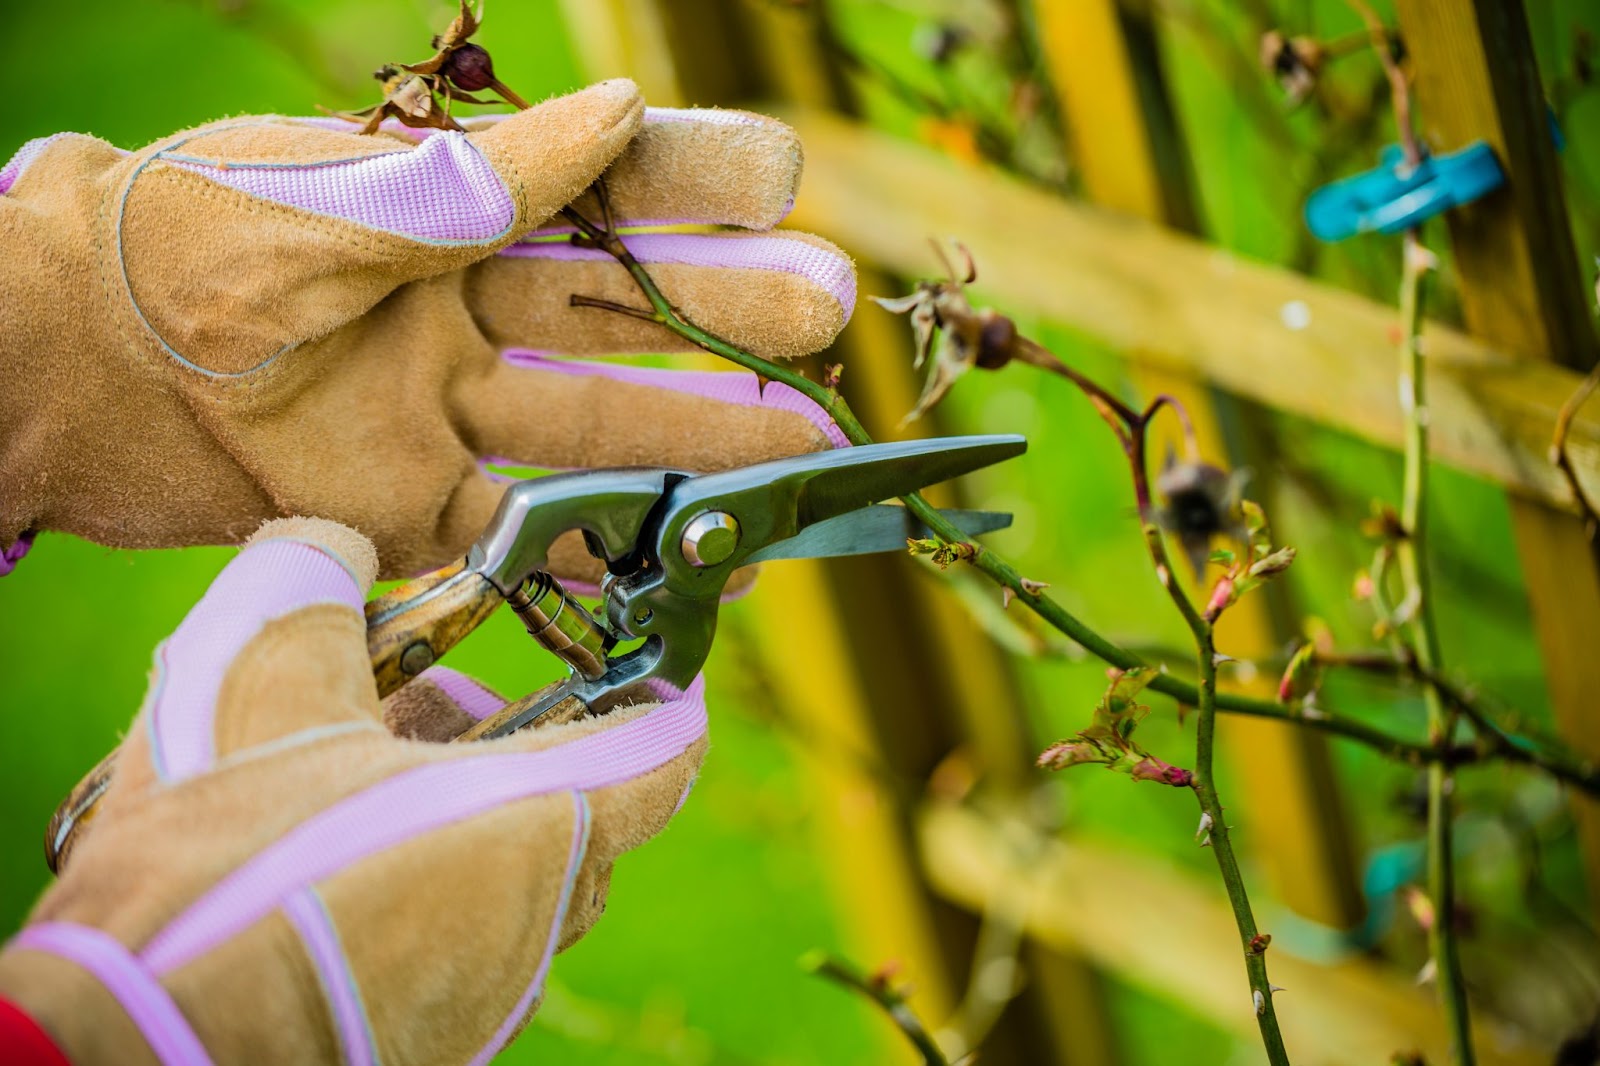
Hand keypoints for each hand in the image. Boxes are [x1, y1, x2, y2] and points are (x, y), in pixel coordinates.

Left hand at [0, 80, 852, 578]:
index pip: (594, 190)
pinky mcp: (410, 508)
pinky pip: (533, 531)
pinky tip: (705, 541)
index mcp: (442, 213)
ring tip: (808, 437)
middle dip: (727, 312)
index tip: (784, 177)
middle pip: (618, 316)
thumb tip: (626, 110)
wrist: (62, 372)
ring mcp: (442, 413)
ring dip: (703, 433)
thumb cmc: (179, 247)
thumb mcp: (334, 199)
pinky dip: (617, 542)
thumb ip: (479, 180)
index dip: (691, 184)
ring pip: (598, 427)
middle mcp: (459, 311)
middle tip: (830, 310)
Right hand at [0, 518, 705, 1064]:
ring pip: (518, 881)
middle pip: (582, 814)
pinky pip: (464, 942)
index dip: (669, 701)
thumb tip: (334, 543)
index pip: (663, 754)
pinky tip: (336, 853)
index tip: (663, 672)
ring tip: (363, 768)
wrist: (137, 1039)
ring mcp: (486, 994)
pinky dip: (429, 883)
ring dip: (466, 813)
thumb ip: (320, 580)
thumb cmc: (224, 861)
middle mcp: (533, 922)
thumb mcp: (267, 676)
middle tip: (437, 703)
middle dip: (524, 748)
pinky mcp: (433, 1041)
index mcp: (535, 824)